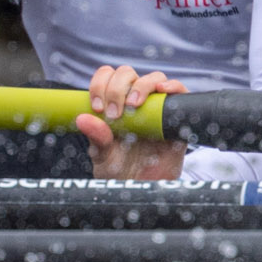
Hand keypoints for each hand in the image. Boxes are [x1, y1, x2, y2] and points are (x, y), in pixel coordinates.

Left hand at [75, 65, 187, 181]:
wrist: (144, 188)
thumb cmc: (121, 171)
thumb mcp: (103, 156)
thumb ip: (96, 137)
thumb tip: (82, 118)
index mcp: (112, 104)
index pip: (106, 77)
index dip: (100, 85)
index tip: (98, 107)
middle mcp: (135, 101)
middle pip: (127, 73)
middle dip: (117, 88)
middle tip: (114, 114)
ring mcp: (156, 107)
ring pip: (153, 78)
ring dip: (141, 86)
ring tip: (133, 105)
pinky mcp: (176, 117)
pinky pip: (180, 92)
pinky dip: (172, 86)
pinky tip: (162, 90)